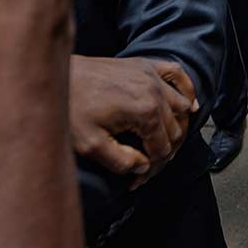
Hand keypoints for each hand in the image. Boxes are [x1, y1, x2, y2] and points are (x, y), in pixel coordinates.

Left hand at [69, 56, 196, 188]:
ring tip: (159, 145)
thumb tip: (143, 167)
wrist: (58, 75)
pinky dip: (187, 90)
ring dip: (176, 128)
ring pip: (181, 108)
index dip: (152, 169)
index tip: (135, 182)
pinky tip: (189, 105)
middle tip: (145, 168)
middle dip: (164, 153)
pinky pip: (177, 74)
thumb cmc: (71, 108)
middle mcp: (155, 91)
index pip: (163, 149)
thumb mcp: (90, 145)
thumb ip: (120, 161)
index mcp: (145, 112)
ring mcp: (152, 75)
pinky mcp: (145, 65)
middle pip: (175, 131)